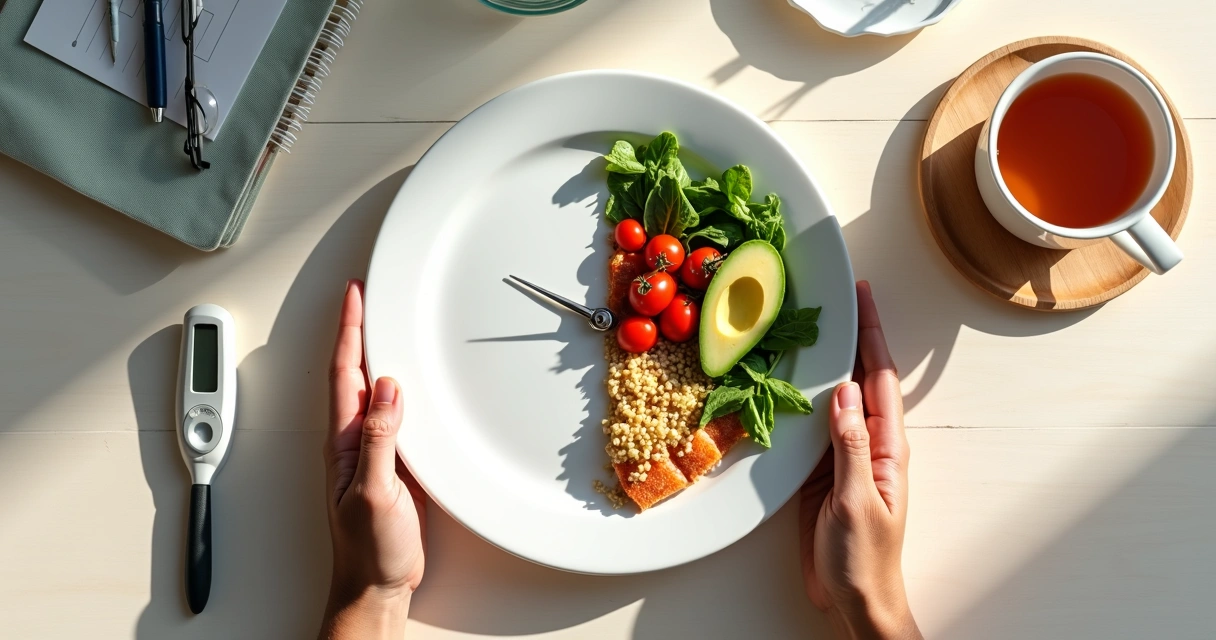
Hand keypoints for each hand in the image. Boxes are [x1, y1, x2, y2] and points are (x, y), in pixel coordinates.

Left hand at [319, 280, 426, 639]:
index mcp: (344, 441)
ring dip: (376, 354)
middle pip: (354, 372)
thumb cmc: (367, 550)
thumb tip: (386, 388)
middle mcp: (354, 440)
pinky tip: (406, 381)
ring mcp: (372, 451)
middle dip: (358, 330)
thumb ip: (379, 439)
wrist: (375, 585)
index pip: (345, 372)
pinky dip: (399, 389)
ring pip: (372, 390)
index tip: (355, 295)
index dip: (349, 330)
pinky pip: (393, 414)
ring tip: (383, 323)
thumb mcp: (373, 492)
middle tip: (366, 294)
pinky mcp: (392, 464)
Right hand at [799, 281, 920, 639]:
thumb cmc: (866, 560)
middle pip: (860, 378)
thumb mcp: (857, 502)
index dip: (871, 334)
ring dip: (824, 363)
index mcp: (888, 448)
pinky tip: (787, 383)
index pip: (880, 378)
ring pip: (833, 397)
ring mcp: (843, 456)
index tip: (861, 296)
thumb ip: (849, 446)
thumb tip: (843, 392)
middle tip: (834, 296)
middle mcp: (868, 444)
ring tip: (807, 327)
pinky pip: (810, 426)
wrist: (855, 601)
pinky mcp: (819, 473)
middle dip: (851, 335)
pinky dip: (800, 399)